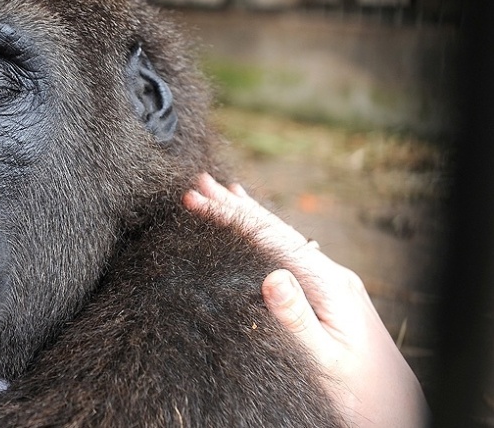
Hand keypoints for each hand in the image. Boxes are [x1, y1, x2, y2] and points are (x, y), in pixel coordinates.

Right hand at [183, 173, 429, 427]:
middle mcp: (332, 274)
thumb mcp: (323, 360)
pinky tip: (259, 226)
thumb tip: (272, 278)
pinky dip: (267, 234)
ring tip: (222, 191)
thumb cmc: (356, 390)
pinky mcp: (330, 291)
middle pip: (274, 230)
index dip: (231, 218)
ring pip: (282, 237)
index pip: (270, 239)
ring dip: (249, 214)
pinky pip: (290, 252)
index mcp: (328, 284)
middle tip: (198, 183)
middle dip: (234, 206)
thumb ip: (297, 320)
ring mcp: (332, 280)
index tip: (197, 201)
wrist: (392, 407)